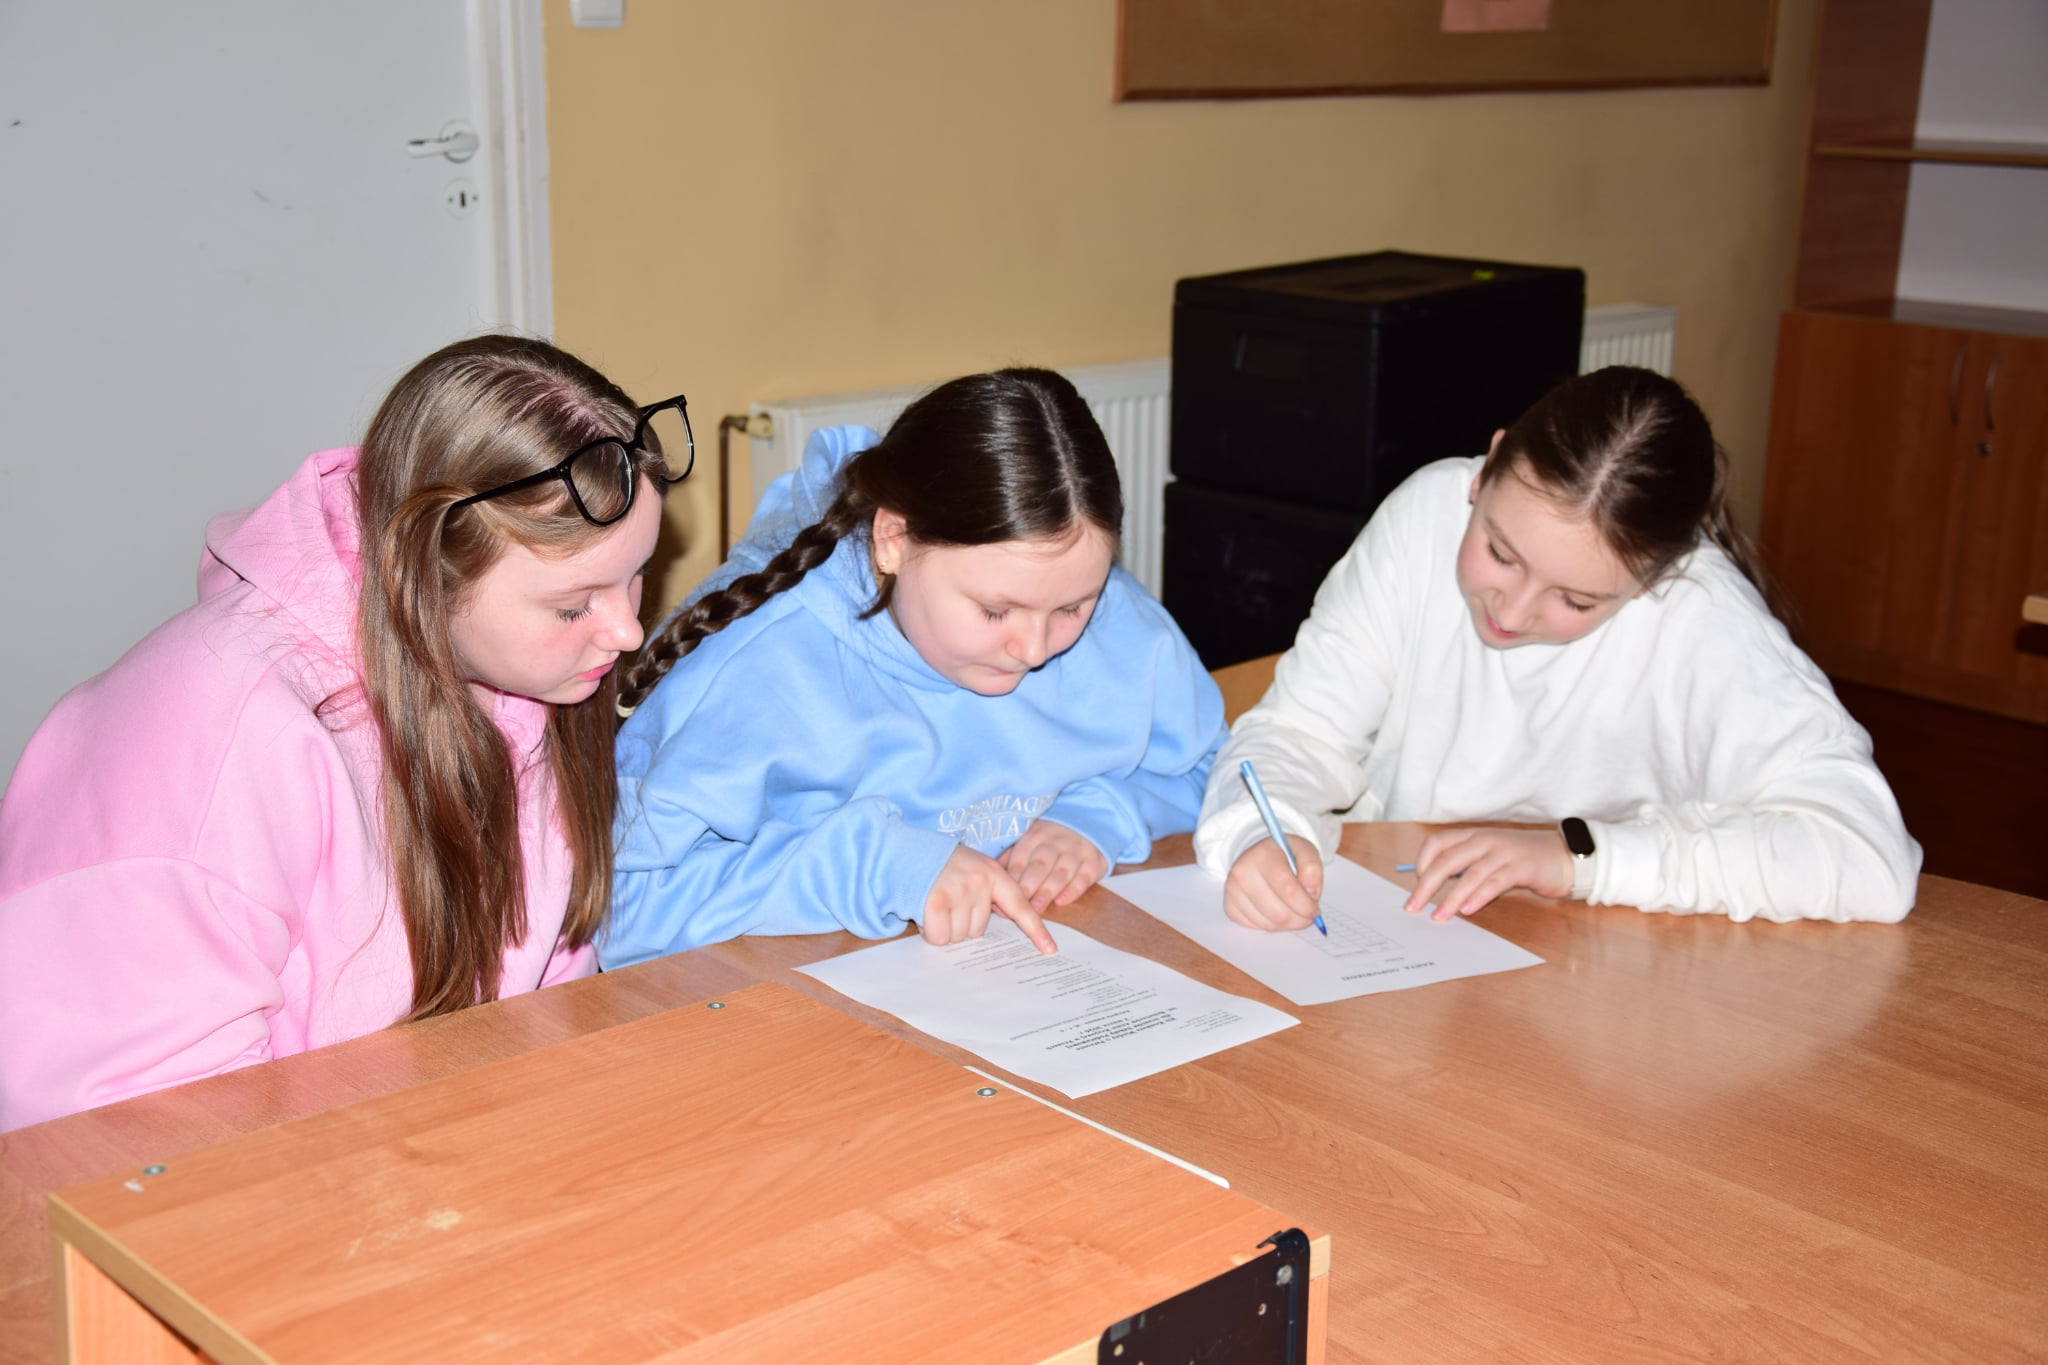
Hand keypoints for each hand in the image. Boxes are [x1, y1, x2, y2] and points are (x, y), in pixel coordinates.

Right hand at [922, 844, 1056, 951]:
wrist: (903, 851)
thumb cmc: (939, 865)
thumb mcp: (971, 869)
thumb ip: (990, 892)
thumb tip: (1004, 924)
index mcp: (994, 874)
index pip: (1020, 906)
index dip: (1036, 930)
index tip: (1050, 951)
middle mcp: (980, 881)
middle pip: (978, 931)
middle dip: (959, 924)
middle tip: (947, 902)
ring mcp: (959, 891)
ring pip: (959, 937)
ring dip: (944, 928)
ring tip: (935, 904)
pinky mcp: (936, 901)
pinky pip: (940, 937)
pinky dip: (930, 932)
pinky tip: (924, 912)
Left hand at [996, 819, 1107, 912]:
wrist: (1087, 822)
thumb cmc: (1050, 840)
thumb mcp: (1029, 840)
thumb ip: (1010, 858)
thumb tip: (990, 878)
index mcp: (1034, 836)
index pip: (1020, 859)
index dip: (1011, 880)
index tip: (1001, 898)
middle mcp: (1055, 841)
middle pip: (1039, 865)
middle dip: (1028, 886)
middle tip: (1019, 905)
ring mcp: (1076, 851)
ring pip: (1061, 872)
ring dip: (1048, 891)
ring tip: (1037, 909)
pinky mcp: (1094, 861)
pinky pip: (1084, 876)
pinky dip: (1074, 889)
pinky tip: (1062, 901)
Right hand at [1223, 836, 1323, 932]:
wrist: (1258, 856)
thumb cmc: (1284, 856)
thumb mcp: (1304, 851)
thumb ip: (1312, 868)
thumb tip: (1310, 894)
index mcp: (1263, 855)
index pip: (1288, 891)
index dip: (1306, 906)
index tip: (1314, 910)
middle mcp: (1243, 872)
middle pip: (1279, 913)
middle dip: (1299, 920)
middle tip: (1307, 916)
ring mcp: (1233, 890)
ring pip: (1268, 924)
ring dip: (1287, 924)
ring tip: (1292, 911)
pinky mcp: (1229, 906)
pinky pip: (1256, 928)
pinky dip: (1271, 925)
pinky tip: (1275, 911)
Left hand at [1403, 827, 1572, 920]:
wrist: (1563, 857)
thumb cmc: (1522, 861)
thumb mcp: (1490, 857)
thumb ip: (1467, 866)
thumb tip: (1436, 885)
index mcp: (1474, 835)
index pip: (1437, 842)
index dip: (1423, 862)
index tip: (1417, 883)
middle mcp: (1485, 839)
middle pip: (1447, 860)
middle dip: (1427, 885)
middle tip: (1413, 906)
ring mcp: (1504, 851)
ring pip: (1469, 874)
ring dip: (1451, 897)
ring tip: (1439, 916)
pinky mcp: (1521, 867)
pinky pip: (1494, 882)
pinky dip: (1479, 896)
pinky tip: (1467, 910)